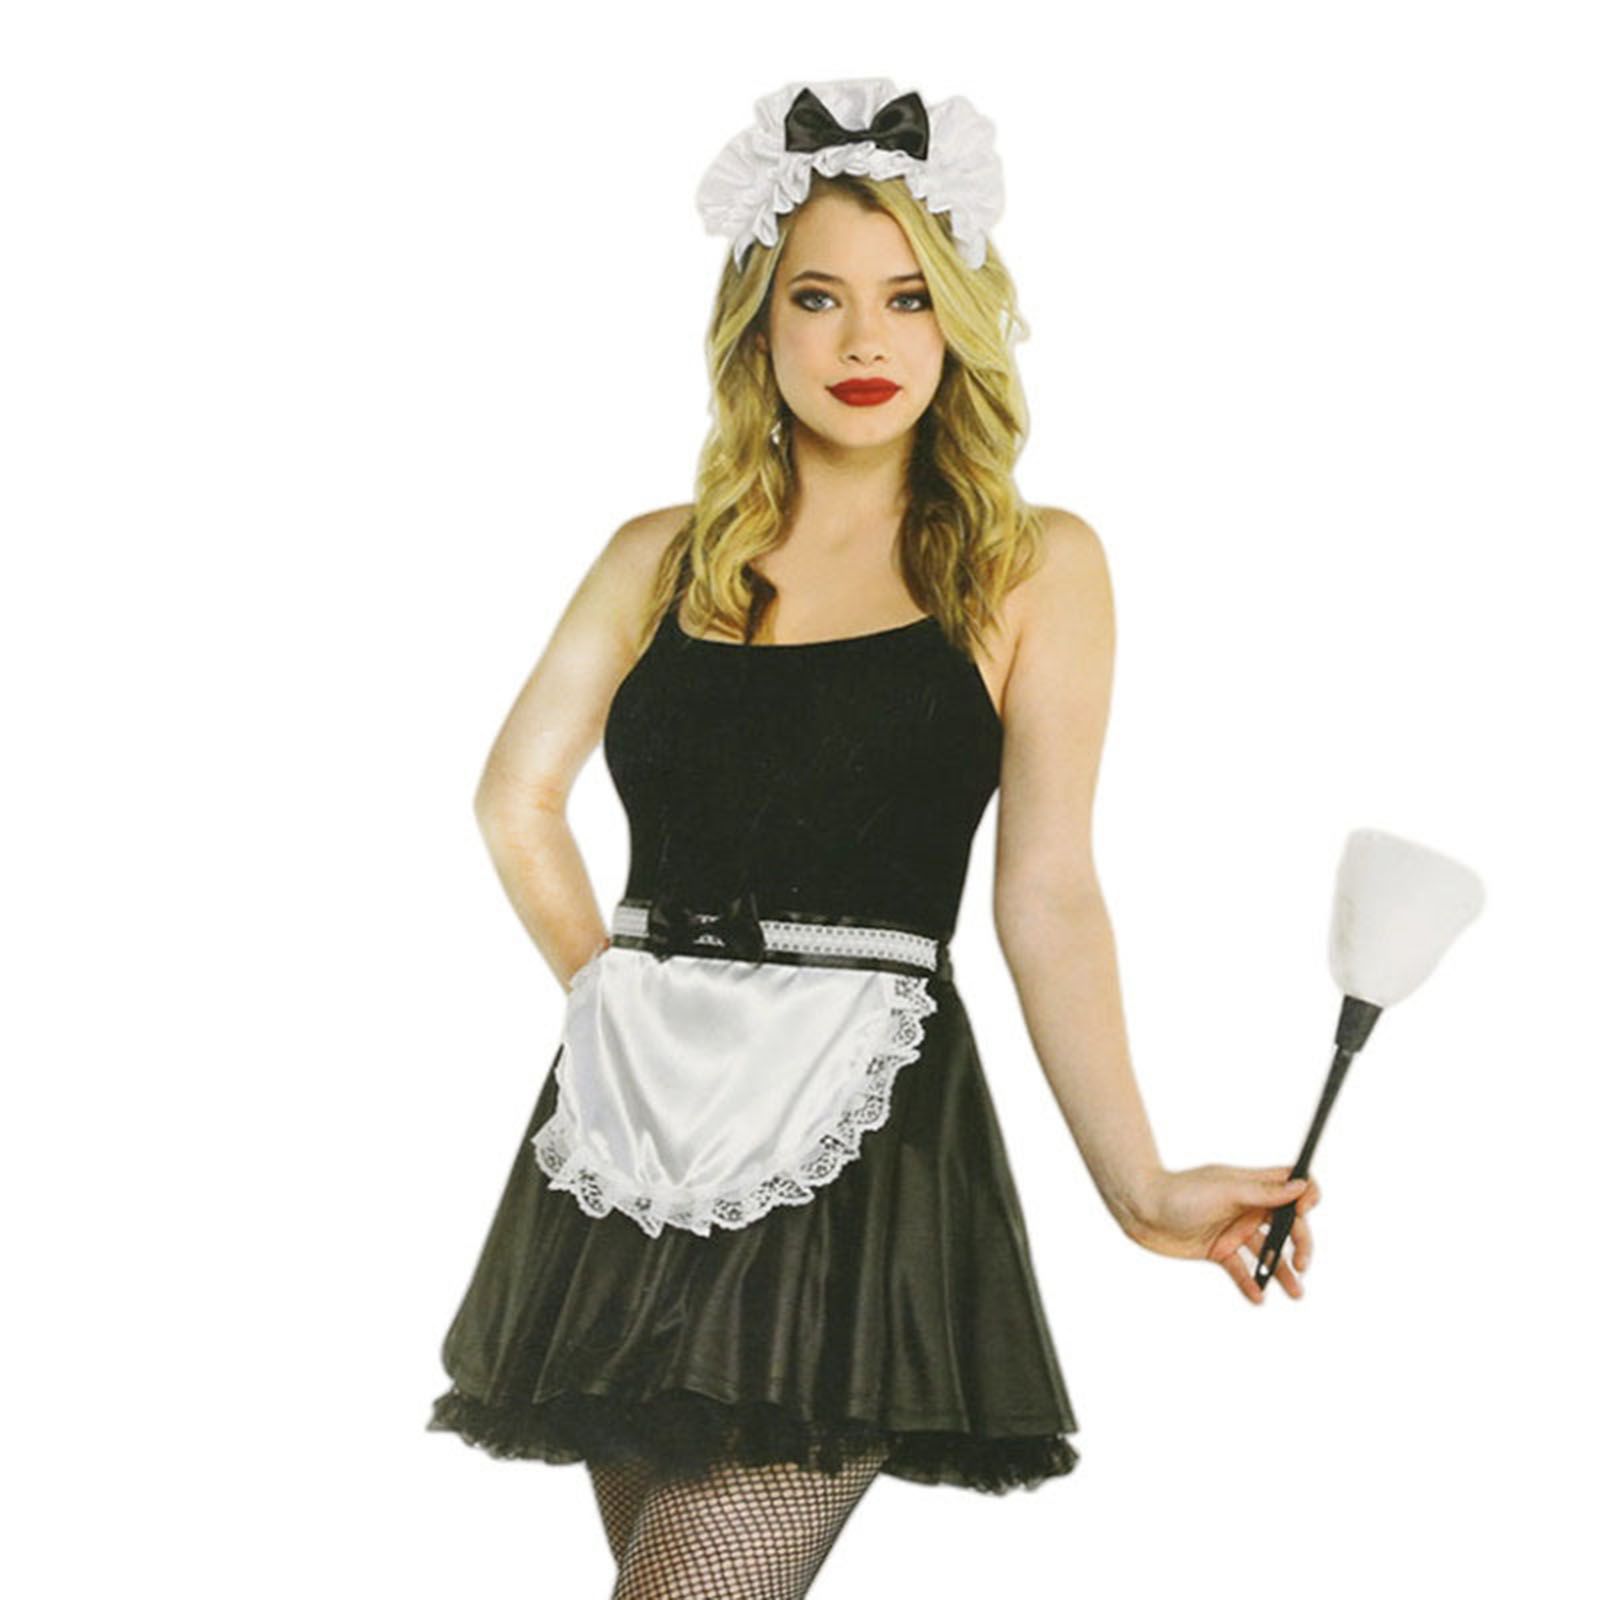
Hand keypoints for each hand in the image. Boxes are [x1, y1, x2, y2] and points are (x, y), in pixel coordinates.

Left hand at [1131, 1164, 1321, 1303]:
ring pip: (1266, 1252)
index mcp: (1251, 1186)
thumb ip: (1263, 1192)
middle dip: (1299, 1244)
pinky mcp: (1216, 1250)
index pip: (1291, 1186)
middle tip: (1301, 1264)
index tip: (1306, 1212)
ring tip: (1295, 1293)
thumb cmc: (1180, 1192)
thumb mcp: (1226, 1191)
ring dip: (1281, 1271)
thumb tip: (1301, 1187)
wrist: (1140, 1209)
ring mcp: (1232, 1230)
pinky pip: (1240, 1269)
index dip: (1305, 1196)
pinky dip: (1250, 1282)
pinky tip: (1257, 1296)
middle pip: (1286, 1225)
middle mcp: (1246, 1208)